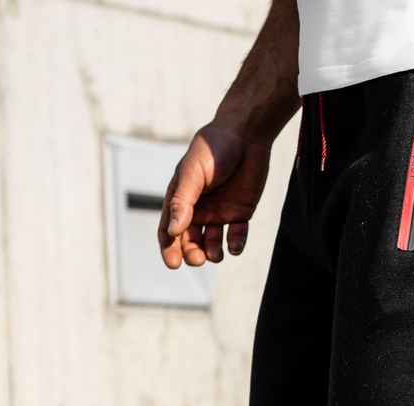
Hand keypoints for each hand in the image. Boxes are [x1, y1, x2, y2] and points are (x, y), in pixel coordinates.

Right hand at [158, 123, 272, 267]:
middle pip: (189, 241)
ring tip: (215, 255)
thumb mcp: (193, 173)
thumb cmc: (213, 149)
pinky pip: (236, 235)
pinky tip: (234, 246)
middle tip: (197, 259)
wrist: (245, 135)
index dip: (168, 248)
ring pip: (212, 242)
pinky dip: (235, 244)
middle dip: (191, 253)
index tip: (173, 263)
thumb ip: (182, 202)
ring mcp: (219, 212)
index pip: (168, 229)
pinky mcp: (240, 213)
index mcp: (179, 198)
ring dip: (212, 252)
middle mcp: (197, 209)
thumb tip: (173, 231)